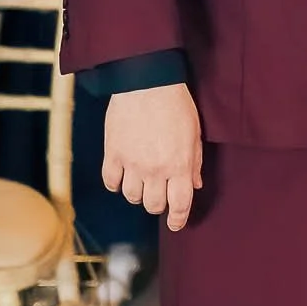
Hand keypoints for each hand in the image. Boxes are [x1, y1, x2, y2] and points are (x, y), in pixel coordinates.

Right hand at [104, 83, 202, 230]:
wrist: (146, 81)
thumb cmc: (175, 104)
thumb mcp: (194, 133)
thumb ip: (195, 162)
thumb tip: (195, 184)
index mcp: (180, 166)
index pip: (179, 205)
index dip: (177, 219)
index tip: (175, 224)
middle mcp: (156, 170)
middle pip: (153, 205)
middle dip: (158, 203)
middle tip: (159, 192)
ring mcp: (132, 163)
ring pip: (132, 196)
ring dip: (138, 193)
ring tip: (141, 180)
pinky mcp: (113, 153)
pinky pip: (111, 182)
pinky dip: (116, 183)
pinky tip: (122, 176)